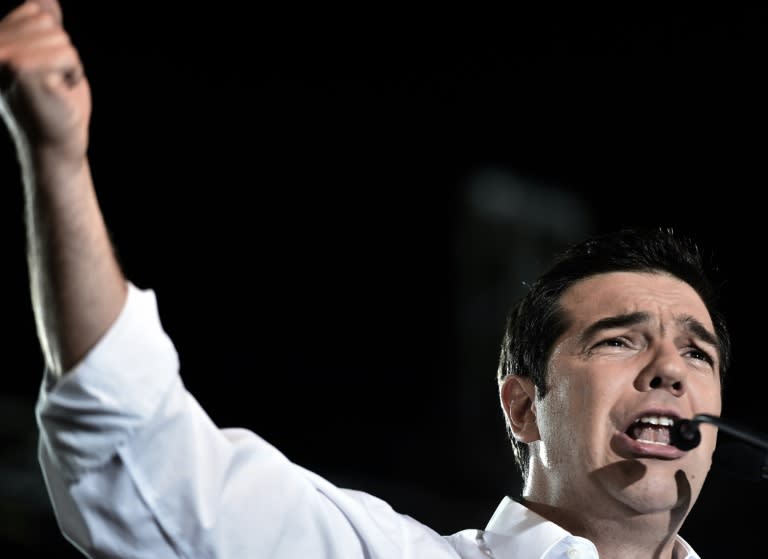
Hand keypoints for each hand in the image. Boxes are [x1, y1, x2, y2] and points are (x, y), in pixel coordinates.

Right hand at [0, 0, 90, 162]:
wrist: (54, 142)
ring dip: (68, 64)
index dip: (52, 40)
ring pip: (60, 39)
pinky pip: (67, 55)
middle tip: (50, 80)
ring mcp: (3, 56)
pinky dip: (72, 73)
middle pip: (48, 22)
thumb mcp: (46, 54)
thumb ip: (41, 22)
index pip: (35, 10)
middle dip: (61, 52)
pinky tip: (58, 91)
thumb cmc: (54, 100)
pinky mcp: (22, 70)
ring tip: (53, 86)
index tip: (43, 68)